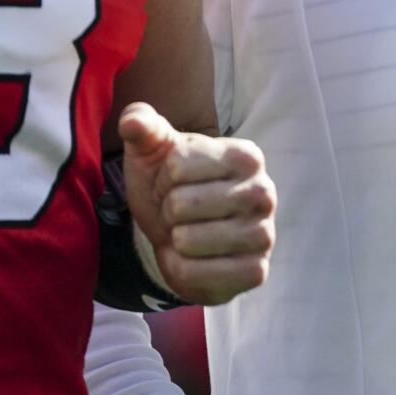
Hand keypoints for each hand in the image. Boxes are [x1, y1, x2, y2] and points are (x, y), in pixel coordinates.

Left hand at [118, 101, 274, 305]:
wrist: (183, 237)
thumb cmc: (172, 188)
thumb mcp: (154, 152)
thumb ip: (142, 126)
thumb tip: (131, 121)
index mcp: (246, 155)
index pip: (177, 167)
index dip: (162, 180)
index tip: (174, 185)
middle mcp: (264, 192)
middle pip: (180, 205)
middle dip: (167, 212)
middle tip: (179, 214)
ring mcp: (264, 234)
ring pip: (187, 240)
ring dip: (174, 241)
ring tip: (187, 234)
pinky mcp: (255, 272)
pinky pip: (195, 274)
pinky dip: (181, 270)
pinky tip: (195, 261)